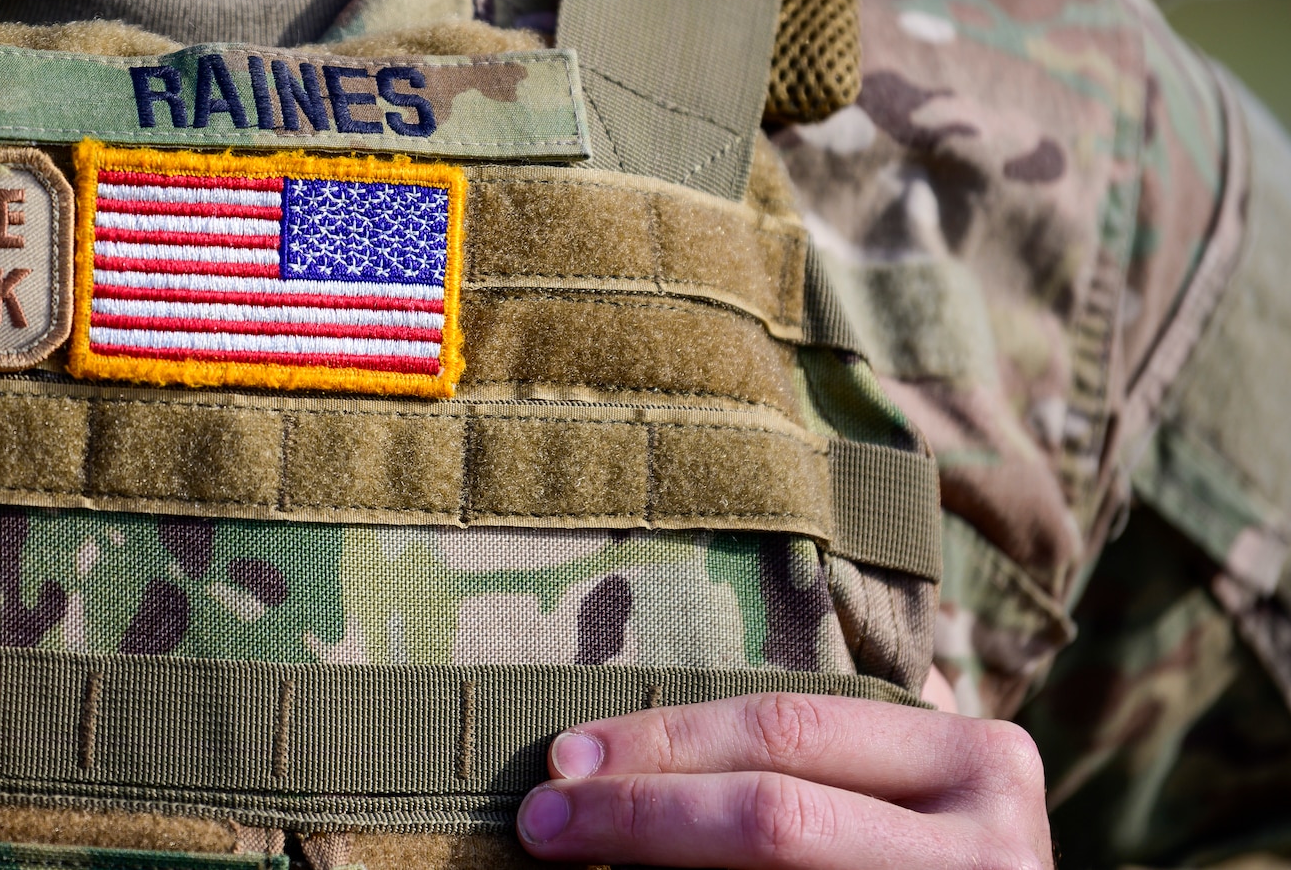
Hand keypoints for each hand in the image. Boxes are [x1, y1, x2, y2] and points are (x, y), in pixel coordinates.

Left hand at [515, 683, 1050, 868]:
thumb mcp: (918, 768)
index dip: (663, 740)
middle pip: (771, 818)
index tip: (563, 754)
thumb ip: (847, 721)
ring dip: (650, 865)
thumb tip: (660, 683)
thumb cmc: (940, 838)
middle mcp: (994, 845)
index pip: (788, 731)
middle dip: (637, 811)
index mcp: (981, 759)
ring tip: (568, 852)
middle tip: (541, 817)